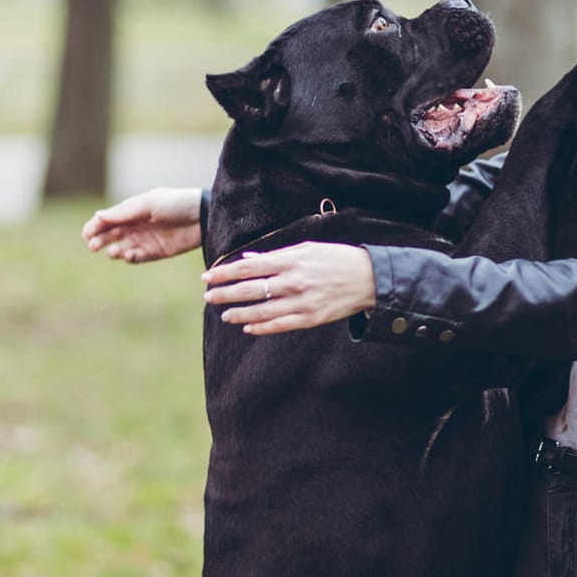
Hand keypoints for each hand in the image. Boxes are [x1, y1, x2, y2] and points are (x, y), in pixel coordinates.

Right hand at [82, 187, 201, 262]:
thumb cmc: (175, 203)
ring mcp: (144, 239)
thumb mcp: (148, 205)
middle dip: (100, 240)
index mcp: (131, 210)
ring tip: (114, 251)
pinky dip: (130, 258)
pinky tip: (130, 255)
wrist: (202, 217)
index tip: (87, 234)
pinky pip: (137, 258)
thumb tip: (98, 216)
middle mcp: (135, 225)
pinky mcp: (155, 252)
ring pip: (121, 248)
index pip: (107, 219)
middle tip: (93, 246)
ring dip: (114, 250)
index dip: (95, 226)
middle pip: (110, 235)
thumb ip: (123, 213)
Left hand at [201, 242, 375, 334]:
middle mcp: (293, 282)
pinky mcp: (311, 319)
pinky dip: (261, 327)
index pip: (248, 267)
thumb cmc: (336, 258)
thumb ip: (276, 256)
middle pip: (250, 290)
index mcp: (291, 260)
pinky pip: (280, 325)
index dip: (225, 273)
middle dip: (225, 294)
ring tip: (225, 315)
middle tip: (207, 297)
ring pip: (261, 311)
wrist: (369, 278)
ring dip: (240, 314)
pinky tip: (247, 327)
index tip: (207, 277)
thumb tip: (248, 259)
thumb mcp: (306, 249)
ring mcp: (301, 302)